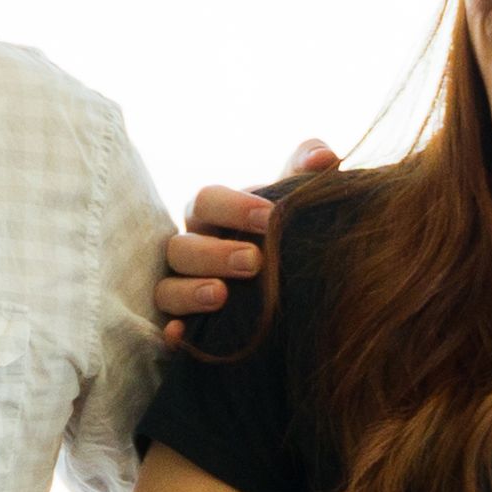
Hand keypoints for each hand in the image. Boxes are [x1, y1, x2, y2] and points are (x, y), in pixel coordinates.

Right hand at [152, 141, 342, 332]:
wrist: (290, 295)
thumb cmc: (282, 237)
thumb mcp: (293, 205)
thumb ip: (305, 175)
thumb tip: (325, 156)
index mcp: (212, 217)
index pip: (207, 201)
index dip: (233, 207)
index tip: (270, 216)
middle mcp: (191, 251)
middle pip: (182, 246)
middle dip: (215, 253)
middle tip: (254, 261)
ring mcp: (182, 289)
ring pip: (167, 288)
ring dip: (190, 291)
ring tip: (221, 295)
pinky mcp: (184, 327)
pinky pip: (165, 330)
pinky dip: (172, 333)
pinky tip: (182, 335)